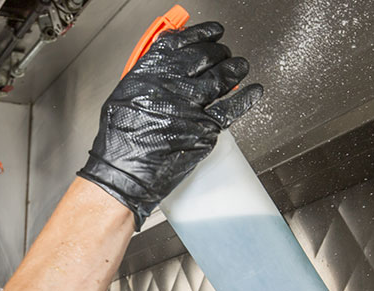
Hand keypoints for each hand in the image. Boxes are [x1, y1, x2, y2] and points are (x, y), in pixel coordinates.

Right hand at [77, 21, 263, 228]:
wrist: (124, 173)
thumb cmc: (120, 141)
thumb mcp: (124, 96)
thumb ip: (147, 76)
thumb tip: (168, 65)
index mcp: (149, 73)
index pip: (181, 42)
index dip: (201, 34)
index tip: (212, 33)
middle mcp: (172, 85)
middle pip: (206, 56)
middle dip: (220, 52)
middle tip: (225, 54)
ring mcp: (190, 106)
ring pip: (223, 77)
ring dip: (236, 69)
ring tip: (240, 66)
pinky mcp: (205, 129)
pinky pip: (232, 108)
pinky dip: (246, 98)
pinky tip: (253, 91)